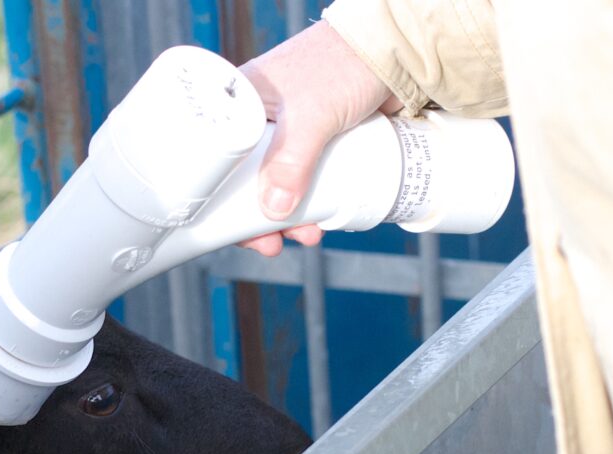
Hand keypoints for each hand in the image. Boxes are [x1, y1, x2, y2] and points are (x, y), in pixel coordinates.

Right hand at [237, 20, 400, 255]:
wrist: (396, 50)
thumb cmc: (343, 64)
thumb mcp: (311, 115)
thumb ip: (291, 161)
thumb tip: (273, 211)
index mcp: (240, 104)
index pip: (215, 158)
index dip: (219, 197)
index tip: (229, 228)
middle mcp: (259, 121)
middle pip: (245, 180)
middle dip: (257, 218)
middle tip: (270, 244)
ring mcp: (289, 134)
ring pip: (278, 186)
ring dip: (289, 217)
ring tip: (306, 235)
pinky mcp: (317, 143)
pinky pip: (305, 181)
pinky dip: (311, 204)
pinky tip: (320, 221)